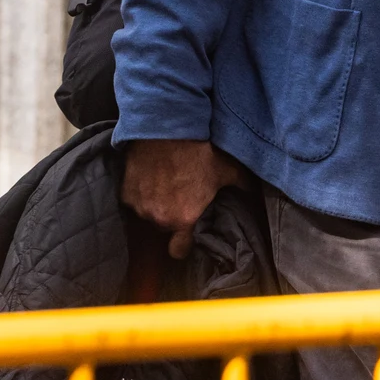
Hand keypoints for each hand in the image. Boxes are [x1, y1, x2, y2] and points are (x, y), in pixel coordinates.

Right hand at [120, 139, 243, 258]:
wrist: (166, 128)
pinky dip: (139, 191)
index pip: (179, 250)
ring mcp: (140, 206)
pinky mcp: (126, 192)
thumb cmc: (198, 152)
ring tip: (162, 183)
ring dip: (153, 204)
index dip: (183, 244)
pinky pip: (133, 199)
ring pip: (148, 213)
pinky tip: (148, 176)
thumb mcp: (226, 169)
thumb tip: (253, 194)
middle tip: (177, 196)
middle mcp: (159, 218)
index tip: (185, 235)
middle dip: (170, 216)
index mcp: (184, 218)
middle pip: (164, 227)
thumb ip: (241, 186)